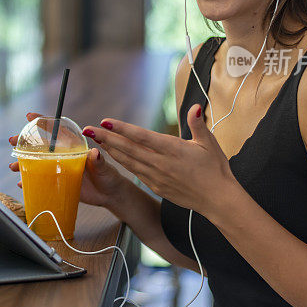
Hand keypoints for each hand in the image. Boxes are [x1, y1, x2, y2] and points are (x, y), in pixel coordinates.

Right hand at [7, 112, 128, 209]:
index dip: (43, 122)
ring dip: (24, 163)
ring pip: (38, 163)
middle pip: (42, 146)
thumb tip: (94, 153)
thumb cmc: (109, 177)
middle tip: (12, 141)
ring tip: (13, 166)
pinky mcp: (58, 183)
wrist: (110, 195)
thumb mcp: (105, 168)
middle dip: (25, 143)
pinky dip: (30, 181)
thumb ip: (99, 161)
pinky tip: (21, 183)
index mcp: (74, 147)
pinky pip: (42, 180)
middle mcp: (64, 156)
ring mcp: (60, 169)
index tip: (29, 116)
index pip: (57, 131)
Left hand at [82, 104, 237, 216]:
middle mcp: (160, 163)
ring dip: (110, 150)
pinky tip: (113, 155)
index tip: (105, 122)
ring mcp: (157, 176)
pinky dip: (122, 163)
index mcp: (172, 150)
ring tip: (96, 140)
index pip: (141, 136)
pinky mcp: (156, 186)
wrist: (218, 200)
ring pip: (128, 161)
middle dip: (106, 138)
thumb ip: (198, 124)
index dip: (121, 129)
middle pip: (128, 149)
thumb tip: (195, 106)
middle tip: (88, 129)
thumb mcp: (209, 143)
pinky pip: (135, 172)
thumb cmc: (215, 170)